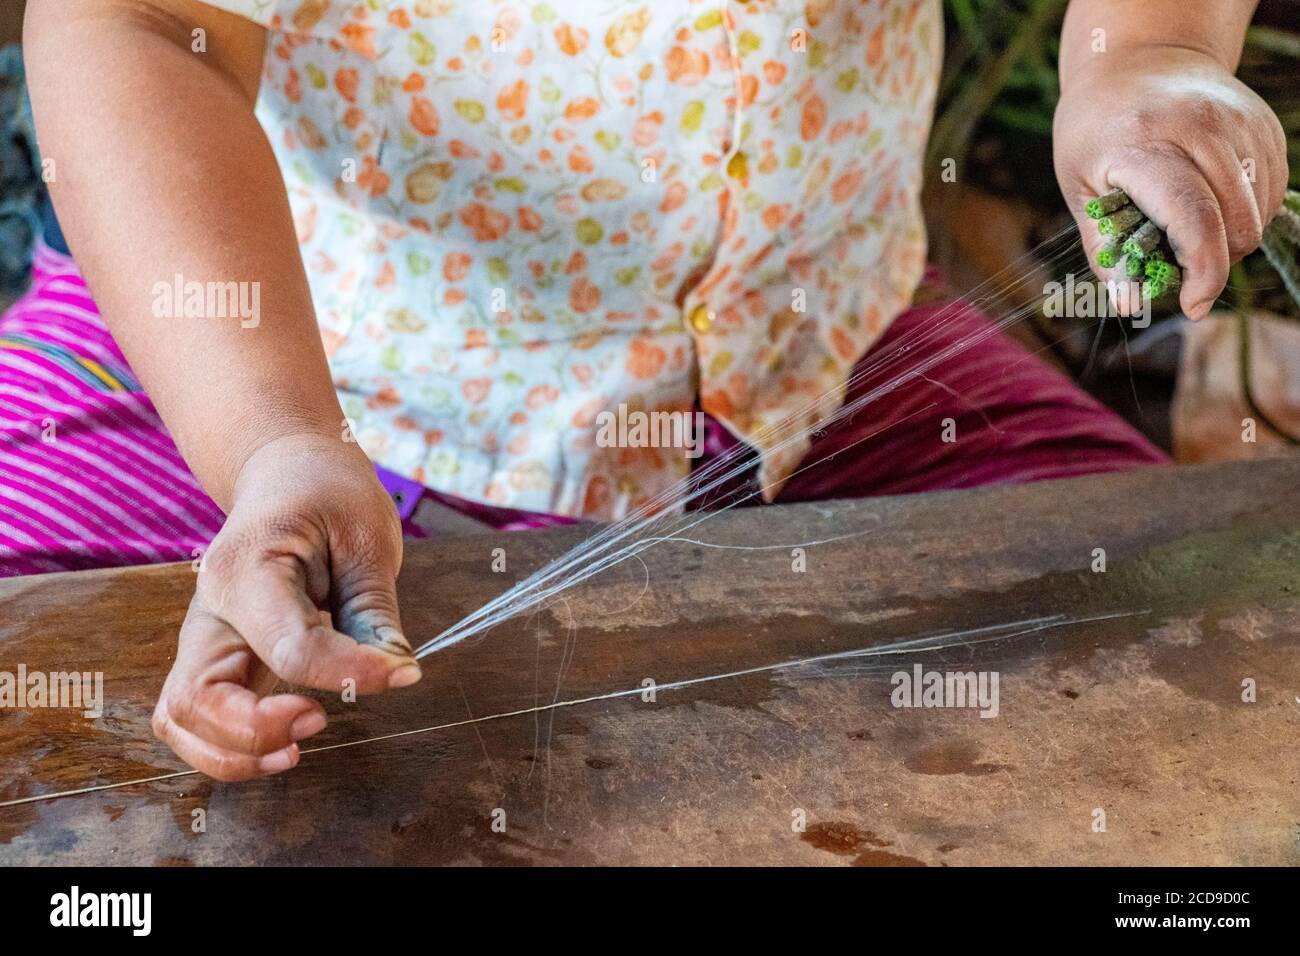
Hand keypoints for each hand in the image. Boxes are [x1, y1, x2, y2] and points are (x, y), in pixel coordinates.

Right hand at [152, 433, 419, 780]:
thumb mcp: (367, 536)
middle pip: (197, 699)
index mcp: (249, 569)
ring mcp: (204, 638)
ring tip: (298, 747)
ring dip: (233, 752)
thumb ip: (374, 611)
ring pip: (181, 720)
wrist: (287, 470)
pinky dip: (226, 748)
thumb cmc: (327, 495)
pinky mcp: (214, 658)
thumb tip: (393, 672)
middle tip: (320, 720)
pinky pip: (194, 720)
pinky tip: (283, 743)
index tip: (401, 670)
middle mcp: (210, 609)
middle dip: (257, 731)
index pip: (288, 646)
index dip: (348, 672)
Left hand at [1055, 45, 1288, 317]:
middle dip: (1214, 263)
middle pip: (1236, 224)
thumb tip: (1129, 305)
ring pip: (1259, 213)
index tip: (1191, 304)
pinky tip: (1211, 202)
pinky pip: (1271, 192)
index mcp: (1144, 145)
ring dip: (1231, 240)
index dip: (1202, 271)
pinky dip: (1246, 214)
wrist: (1139, 59)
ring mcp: (1240, 123)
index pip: (1193, 217)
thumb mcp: (1079, 187)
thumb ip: (1105, 249)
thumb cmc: (1096, 131)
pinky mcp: (1263, 125)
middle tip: (1179, 265)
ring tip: (1188, 229)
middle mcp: (1201, 128)